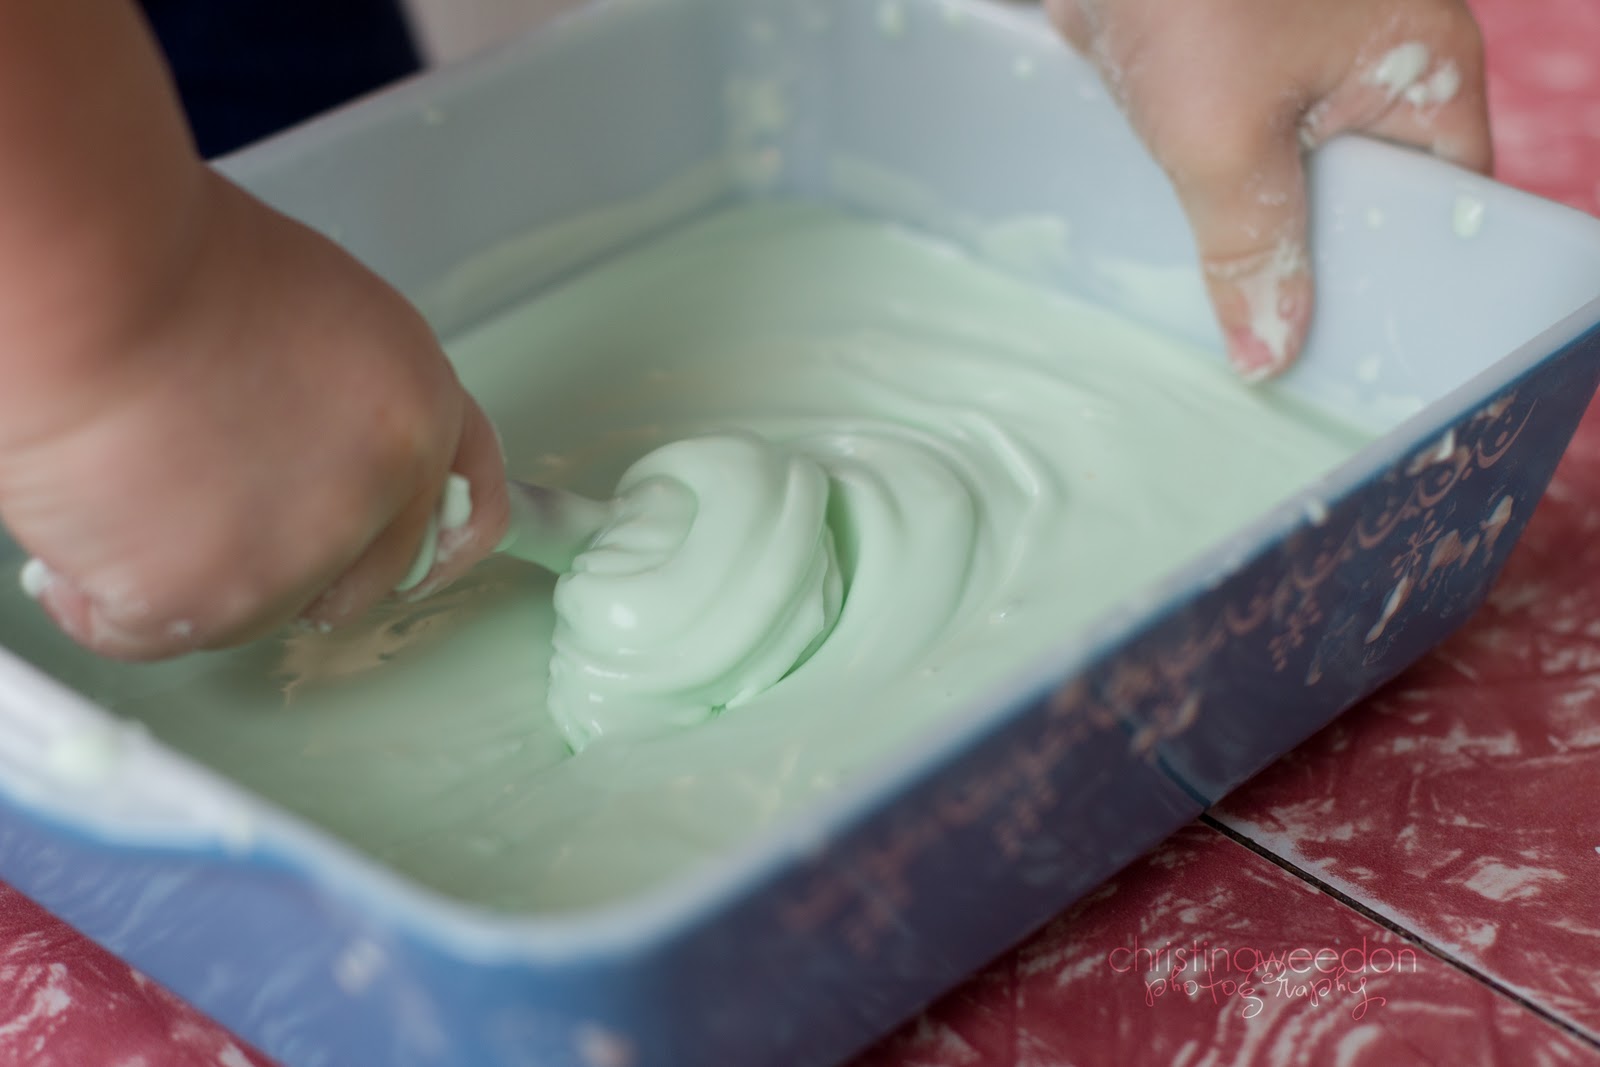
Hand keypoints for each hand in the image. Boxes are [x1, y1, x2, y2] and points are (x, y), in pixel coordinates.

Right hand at [0, 172, 508, 659]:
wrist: (93, 276)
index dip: (436, 548)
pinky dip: (101, 598)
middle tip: (211, 514)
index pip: (473, 509)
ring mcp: (302, 555)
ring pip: (253, 615)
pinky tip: (80, 522)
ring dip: (189, 576)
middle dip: (294, 571)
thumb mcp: (318, 316)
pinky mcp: (210, 598)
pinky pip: (149, 633)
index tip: (420, 568)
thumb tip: (320, 461)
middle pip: (357, 583)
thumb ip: (347, 406)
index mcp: (421, 407)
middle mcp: (383, 489)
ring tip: (127, 480)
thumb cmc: (171, 263)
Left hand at [1047, 0, 1491, 379]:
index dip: (1406, 286)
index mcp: (1418, 72)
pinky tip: (1175, 274)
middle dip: (1316, 278)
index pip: (1444, 205)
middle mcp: (1371, 71)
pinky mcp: (1225, 72)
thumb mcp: (1223, 141)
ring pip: (1287, 190)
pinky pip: (1230, 161)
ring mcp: (1295, 70)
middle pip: (1360, 205)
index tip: (1360, 361)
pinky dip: (1204, 209)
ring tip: (1224, 342)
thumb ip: (1251, 250)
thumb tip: (1272, 355)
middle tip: (1277, 367)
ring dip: (1251, 248)